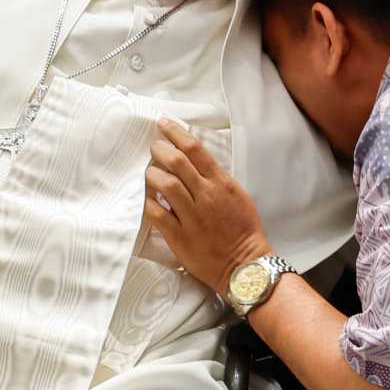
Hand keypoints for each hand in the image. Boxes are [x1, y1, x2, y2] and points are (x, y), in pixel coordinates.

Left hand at [143, 120, 272, 295]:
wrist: (244, 265)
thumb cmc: (243, 230)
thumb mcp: (237, 195)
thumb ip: (217, 178)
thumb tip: (194, 162)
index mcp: (221, 183)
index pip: (195, 149)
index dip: (176, 133)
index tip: (164, 124)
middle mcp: (206, 196)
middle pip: (177, 162)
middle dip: (160, 149)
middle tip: (154, 147)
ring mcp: (192, 216)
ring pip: (165, 184)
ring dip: (152, 173)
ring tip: (149, 172)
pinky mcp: (180, 237)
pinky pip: (157, 214)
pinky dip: (148, 202)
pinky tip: (146, 198)